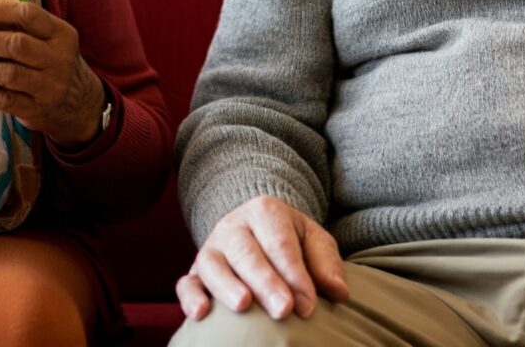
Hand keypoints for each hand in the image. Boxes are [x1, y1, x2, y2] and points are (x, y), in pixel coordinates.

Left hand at [0, 0, 104, 148]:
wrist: (79, 105)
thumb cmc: (53, 62)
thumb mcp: (51, 39)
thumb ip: (24, 24)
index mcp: (61, 33)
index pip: (28, 15)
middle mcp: (58, 58)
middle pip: (14, 45)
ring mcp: (48, 86)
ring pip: (6, 73)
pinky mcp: (35, 109)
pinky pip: (2, 99)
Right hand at [176, 195, 347, 321]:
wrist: (256, 228)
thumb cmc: (290, 240)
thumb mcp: (312, 240)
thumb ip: (325, 263)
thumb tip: (338, 292)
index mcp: (265, 212)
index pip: (280, 243)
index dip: (294, 275)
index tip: (308, 306)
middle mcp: (233, 226)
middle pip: (246, 252)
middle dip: (265, 282)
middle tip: (283, 310)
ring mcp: (211, 248)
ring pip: (213, 264)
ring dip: (227, 286)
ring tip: (244, 306)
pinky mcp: (194, 271)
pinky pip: (185, 282)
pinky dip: (189, 296)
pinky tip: (201, 314)